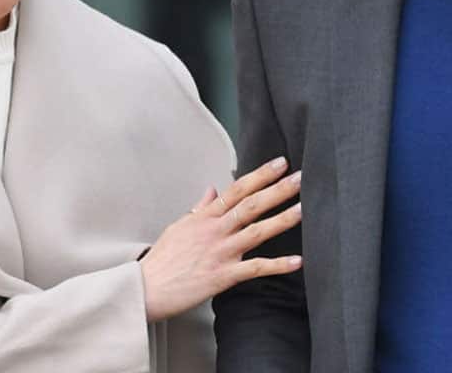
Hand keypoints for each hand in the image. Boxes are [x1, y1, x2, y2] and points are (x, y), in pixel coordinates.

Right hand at [138, 156, 302, 322]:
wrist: (146, 288)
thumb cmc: (162, 260)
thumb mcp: (179, 226)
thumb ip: (200, 208)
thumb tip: (212, 189)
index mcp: (205, 217)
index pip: (237, 189)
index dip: (260, 175)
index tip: (280, 163)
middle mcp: (215, 230)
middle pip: (251, 204)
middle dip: (278, 189)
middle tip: (301, 177)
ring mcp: (220, 251)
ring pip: (257, 230)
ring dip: (283, 219)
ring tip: (305, 209)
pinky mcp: (223, 275)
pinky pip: (255, 268)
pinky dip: (277, 265)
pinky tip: (297, 261)